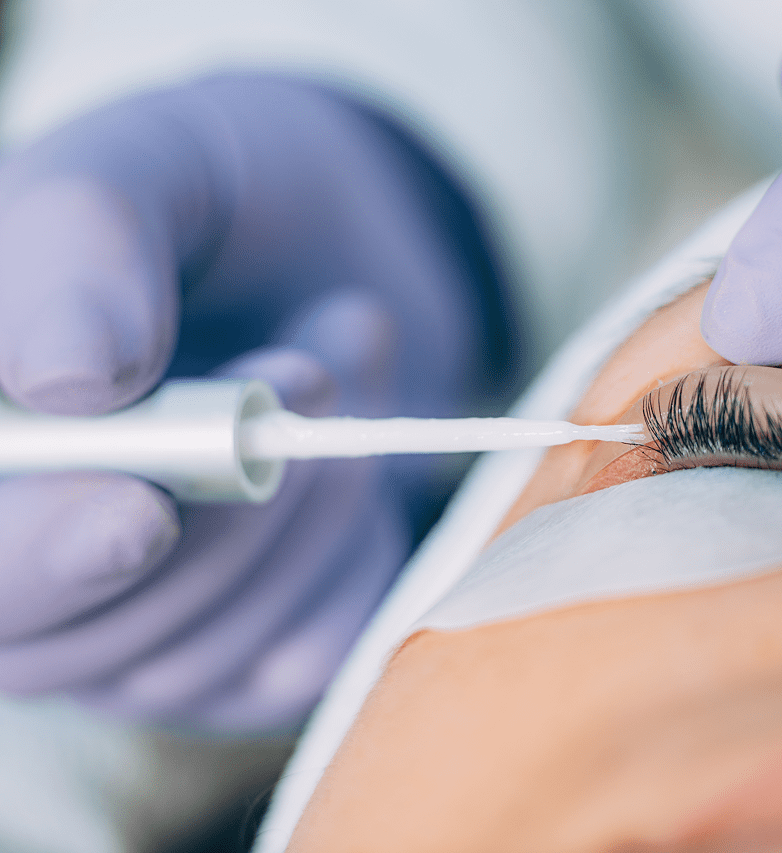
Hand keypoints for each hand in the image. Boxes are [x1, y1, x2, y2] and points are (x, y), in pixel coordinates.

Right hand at [0, 74, 507, 729]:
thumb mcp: (155, 160)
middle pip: (76, 642)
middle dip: (221, 520)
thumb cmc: (233, 193)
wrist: (343, 247)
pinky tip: (356, 462)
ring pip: (202, 654)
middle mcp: (35, 538)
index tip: (150, 506)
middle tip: (310, 375)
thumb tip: (63, 384)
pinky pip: (299, 660)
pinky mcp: (247, 629)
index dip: (41, 554)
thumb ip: (83, 239)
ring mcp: (140, 603)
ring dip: (307, 513)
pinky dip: (350, 559)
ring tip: (341, 368)